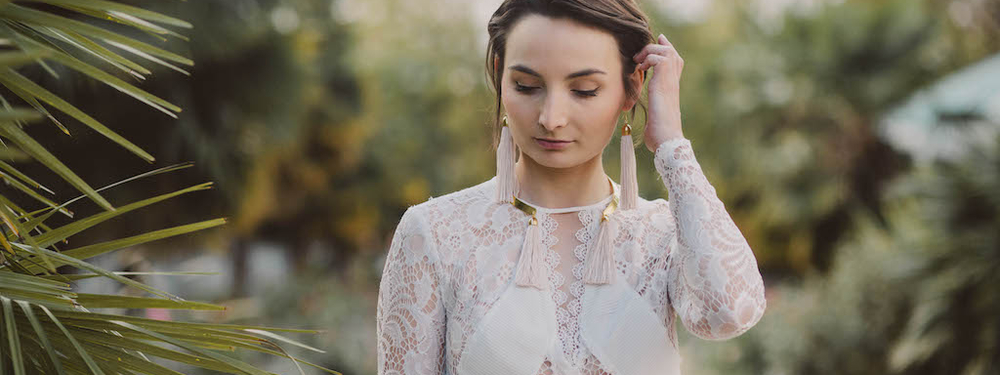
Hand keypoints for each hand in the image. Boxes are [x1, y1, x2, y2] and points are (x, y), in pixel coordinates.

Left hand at [633, 34, 684, 152]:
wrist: (666, 138)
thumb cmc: (660, 134)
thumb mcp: (656, 120)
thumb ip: (654, 116)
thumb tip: (650, 128)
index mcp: (672, 88)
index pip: (674, 61)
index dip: (666, 49)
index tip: (658, 41)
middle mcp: (673, 82)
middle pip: (671, 51)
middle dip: (656, 46)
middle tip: (640, 55)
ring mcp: (670, 81)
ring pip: (665, 51)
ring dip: (649, 51)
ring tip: (638, 62)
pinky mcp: (664, 82)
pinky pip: (658, 58)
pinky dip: (647, 59)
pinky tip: (640, 70)